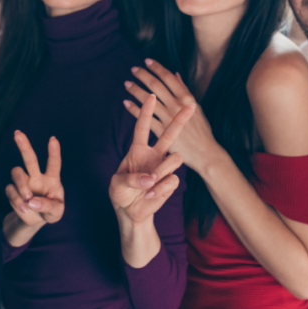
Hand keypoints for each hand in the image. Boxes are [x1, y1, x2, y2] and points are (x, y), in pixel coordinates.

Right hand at [4, 131, 64, 229]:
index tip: (53, 139)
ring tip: (28, 199)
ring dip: (21, 186)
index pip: (53, 163)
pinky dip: (16, 200)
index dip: (54, 152)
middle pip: (30, 158)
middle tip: (18, 134)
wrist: (37, 220)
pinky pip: (10, 189)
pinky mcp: (13, 191)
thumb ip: (47, 206)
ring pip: (17, 173)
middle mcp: (37, 177)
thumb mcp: (56, 212)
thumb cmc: (51, 212)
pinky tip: (23, 208)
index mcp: (52, 179)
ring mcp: (24, 183)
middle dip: (24, 146)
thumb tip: (31, 201)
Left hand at [109, 94, 191, 224]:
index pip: (142, 127)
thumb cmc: (121, 192)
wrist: (130, 212)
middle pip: (170, 134)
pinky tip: (149, 195)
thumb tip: (150, 178)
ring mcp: (163, 168)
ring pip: (175, 159)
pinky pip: (172, 180)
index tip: (151, 97)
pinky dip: (159, 189)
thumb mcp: (117, 183)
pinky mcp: (170, 182)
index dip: (145, 112)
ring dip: (162, 170)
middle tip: (190, 106)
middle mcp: (153, 155)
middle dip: (180, 120)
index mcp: (137, 150)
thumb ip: (130, 178)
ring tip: (149, 183)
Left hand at [123, 58, 216, 169]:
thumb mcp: (197, 106)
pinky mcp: (162, 131)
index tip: (147, 61)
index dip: (156, 68)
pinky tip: (126, 103)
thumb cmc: (201, 129)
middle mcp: (177, 105)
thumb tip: (175, 74)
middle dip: (143, 75)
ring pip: (147, 100)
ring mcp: (169, 118)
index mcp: (187, 97)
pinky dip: (133, 109)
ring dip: (135, 90)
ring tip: (127, 84)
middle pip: (156, 86)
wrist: (204, 152)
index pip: (168, 77)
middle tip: (133, 69)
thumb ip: (184, 90)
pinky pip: (144, 118)